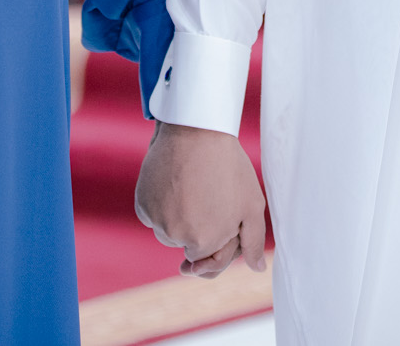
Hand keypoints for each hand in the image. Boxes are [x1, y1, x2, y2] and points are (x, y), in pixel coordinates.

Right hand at [134, 122, 268, 278]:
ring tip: (195, 187)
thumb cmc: (229, 167)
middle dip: (200, 230)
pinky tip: (176, 184)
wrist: (196, 130)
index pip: (207, 262)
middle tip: (208, 199)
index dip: (219, 241)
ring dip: (181, 218)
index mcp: (204, 241)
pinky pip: (154, 217)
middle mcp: (175, 236)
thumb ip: (253, 242)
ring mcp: (156, 220)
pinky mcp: (142, 205)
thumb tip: (257, 269)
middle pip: (188, 246)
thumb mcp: (251, 205)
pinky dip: (163, 206)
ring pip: (170, 232)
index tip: (221, 218)